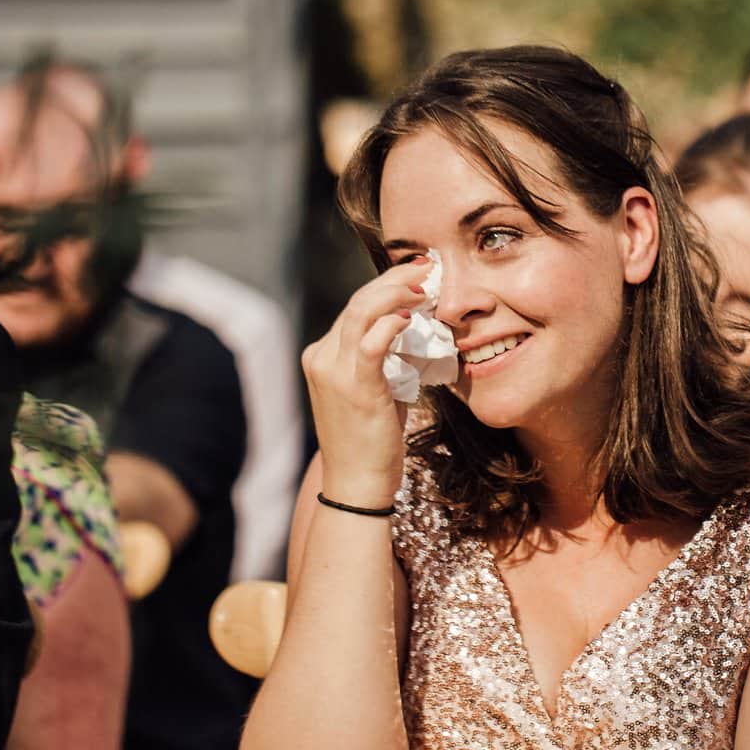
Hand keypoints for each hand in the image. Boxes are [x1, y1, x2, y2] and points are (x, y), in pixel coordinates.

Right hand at [301, 259, 429, 506]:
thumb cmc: (371, 440)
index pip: (355, 307)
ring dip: (397, 293)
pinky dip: (391, 323)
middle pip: (358, 302)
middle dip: (394, 279)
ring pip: (361, 312)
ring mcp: (332, 370)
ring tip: (427, 284)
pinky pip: (370, 342)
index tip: (417, 274)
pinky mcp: (354, 386)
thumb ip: (385, 360)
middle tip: (428, 267)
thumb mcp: (374, 390)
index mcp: (322, 355)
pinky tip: (411, 316)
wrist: (357, 483)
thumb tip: (412, 333)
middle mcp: (321, 357)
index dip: (387, 286)